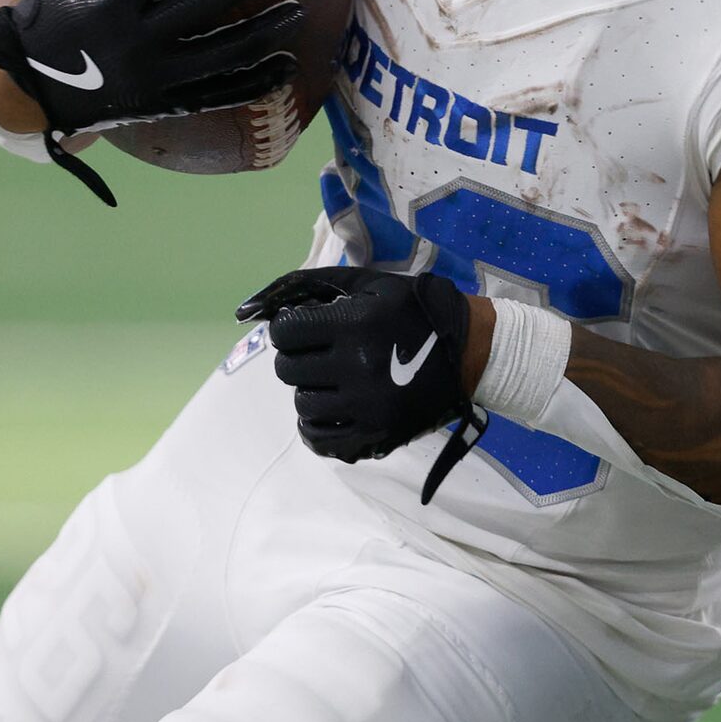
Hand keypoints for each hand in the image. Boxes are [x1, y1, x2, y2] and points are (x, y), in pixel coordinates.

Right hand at [0, 0, 302, 184]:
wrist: (31, 85)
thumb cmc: (55, 4)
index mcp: (110, 0)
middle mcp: (135, 42)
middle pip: (206, 1)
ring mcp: (155, 78)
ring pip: (225, 55)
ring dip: (267, 31)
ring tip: (299, 10)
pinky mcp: (167, 105)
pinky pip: (222, 95)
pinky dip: (259, 81)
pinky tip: (290, 64)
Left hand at [236, 268, 484, 497]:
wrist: (472, 351)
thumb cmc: (414, 309)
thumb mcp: (370, 282)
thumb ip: (309, 285)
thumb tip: (248, 307)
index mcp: (356, 323)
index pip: (285, 332)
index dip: (292, 328)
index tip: (310, 328)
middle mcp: (358, 366)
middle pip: (288, 370)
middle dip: (299, 358)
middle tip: (324, 354)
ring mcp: (367, 406)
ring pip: (302, 404)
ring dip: (311, 390)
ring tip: (335, 380)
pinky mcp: (376, 435)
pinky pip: (319, 439)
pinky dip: (316, 425)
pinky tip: (333, 408)